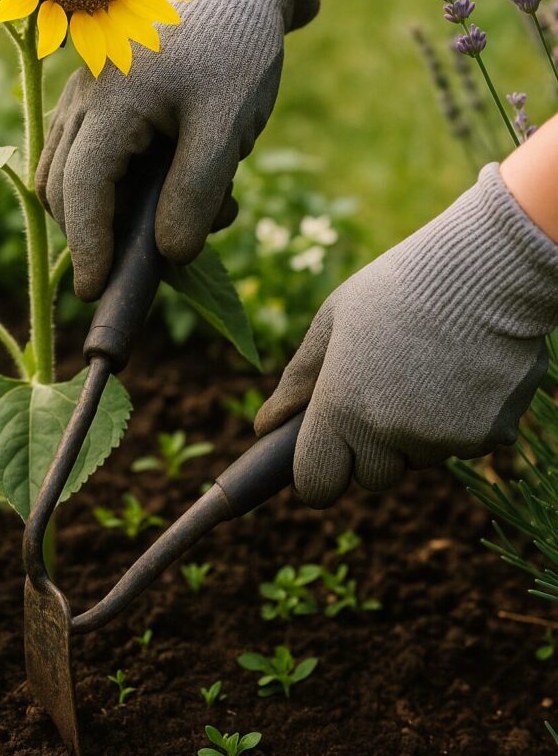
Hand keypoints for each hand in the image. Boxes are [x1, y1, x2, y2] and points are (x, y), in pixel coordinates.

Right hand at [36, 0, 317, 299]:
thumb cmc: (235, 48)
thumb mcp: (227, 124)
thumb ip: (196, 191)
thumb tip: (170, 255)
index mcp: (111, 101)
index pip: (80, 190)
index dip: (87, 247)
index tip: (95, 293)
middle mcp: (84, 98)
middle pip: (61, 187)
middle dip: (95, 234)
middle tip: (153, 260)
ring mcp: (87, 94)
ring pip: (69, 173)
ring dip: (109, 210)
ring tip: (189, 215)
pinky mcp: (101, 97)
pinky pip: (89, 154)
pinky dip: (117, 184)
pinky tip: (178, 183)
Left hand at [255, 164, 557, 507]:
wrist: (485, 269)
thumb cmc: (398, 288)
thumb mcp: (333, 321)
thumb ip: (297, 380)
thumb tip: (264, 426)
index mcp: (341, 406)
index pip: (317, 485)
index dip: (320, 475)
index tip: (329, 458)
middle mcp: (388, 432)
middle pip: (373, 477)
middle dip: (376, 448)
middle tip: (390, 386)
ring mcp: (442, 439)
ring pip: (421, 459)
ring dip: (422, 431)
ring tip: (432, 367)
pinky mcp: (490, 437)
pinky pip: (466, 446)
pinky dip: (466, 421)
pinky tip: (467, 371)